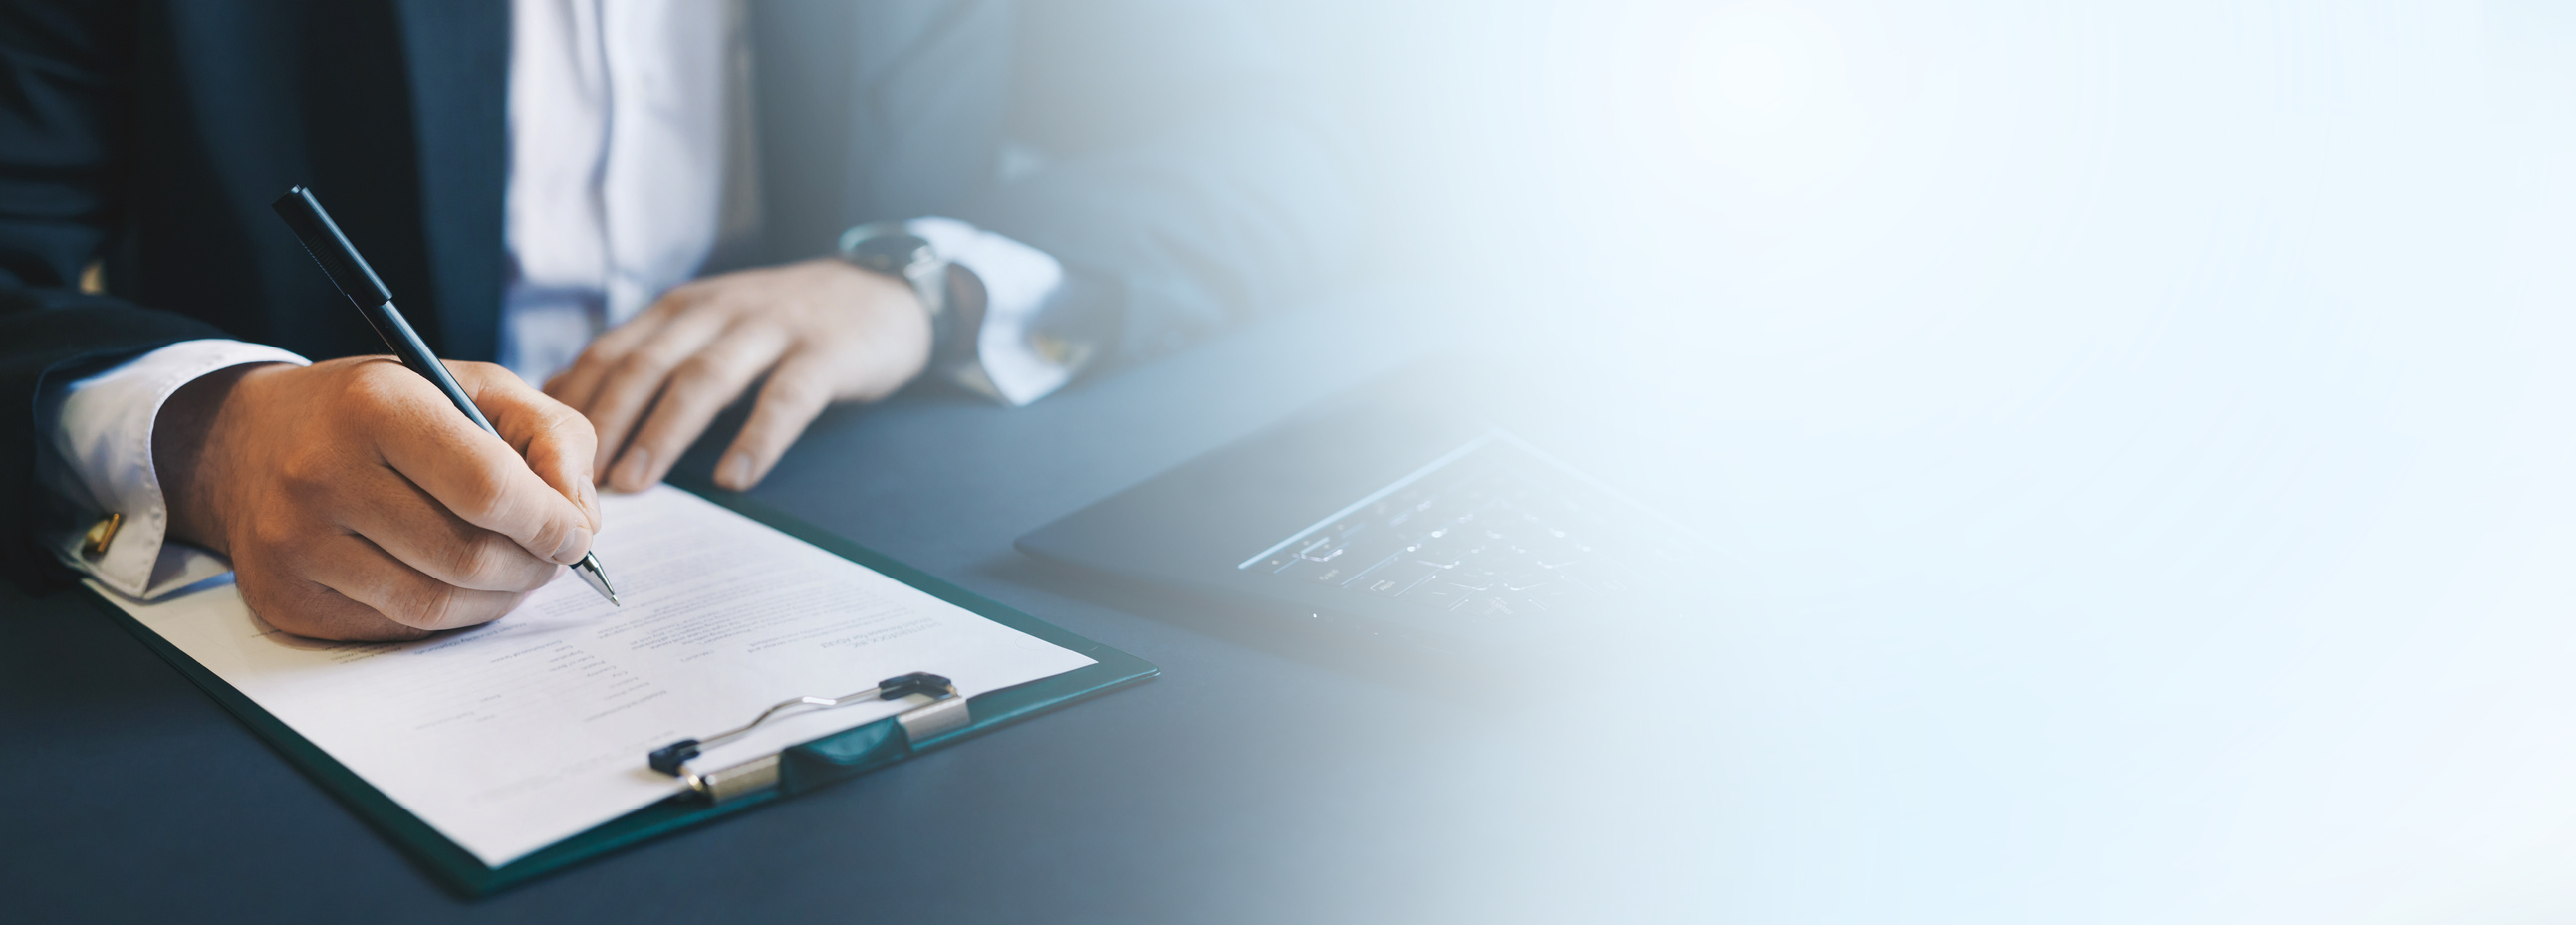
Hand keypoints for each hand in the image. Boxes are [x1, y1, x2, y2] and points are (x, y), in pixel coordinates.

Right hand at [155, 359, 602, 640]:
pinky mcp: (285, 596)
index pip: (488, 487)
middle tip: (551, 558)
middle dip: (532, 567)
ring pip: (435, 605)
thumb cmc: (383, 410)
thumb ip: (552, 435)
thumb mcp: (475, 387)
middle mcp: (322, 472)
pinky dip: (448, 617)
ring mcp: (294, 541)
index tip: (576, 533)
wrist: (253, 440)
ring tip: (515, 574)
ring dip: (498, 600)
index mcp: (375, 405)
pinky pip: (395, 628)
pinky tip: (459, 587)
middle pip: (468, 555)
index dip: (550, 522)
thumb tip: (581, 517)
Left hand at [545, 258, 931, 492]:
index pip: (608, 354)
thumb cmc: (784, 323)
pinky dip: (756, 438)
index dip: (570, 407)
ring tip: (636, 482)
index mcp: (677, 311)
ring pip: (703, 379)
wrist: (883, 291)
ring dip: (663, 432)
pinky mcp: (824, 353)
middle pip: (644, 365)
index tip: (540, 460)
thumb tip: (561, 406)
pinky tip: (735, 476)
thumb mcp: (708, 327)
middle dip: (604, 424)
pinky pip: (785, 399)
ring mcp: (771, 328)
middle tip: (574, 482)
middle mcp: (714, 312)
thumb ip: (648, 358)